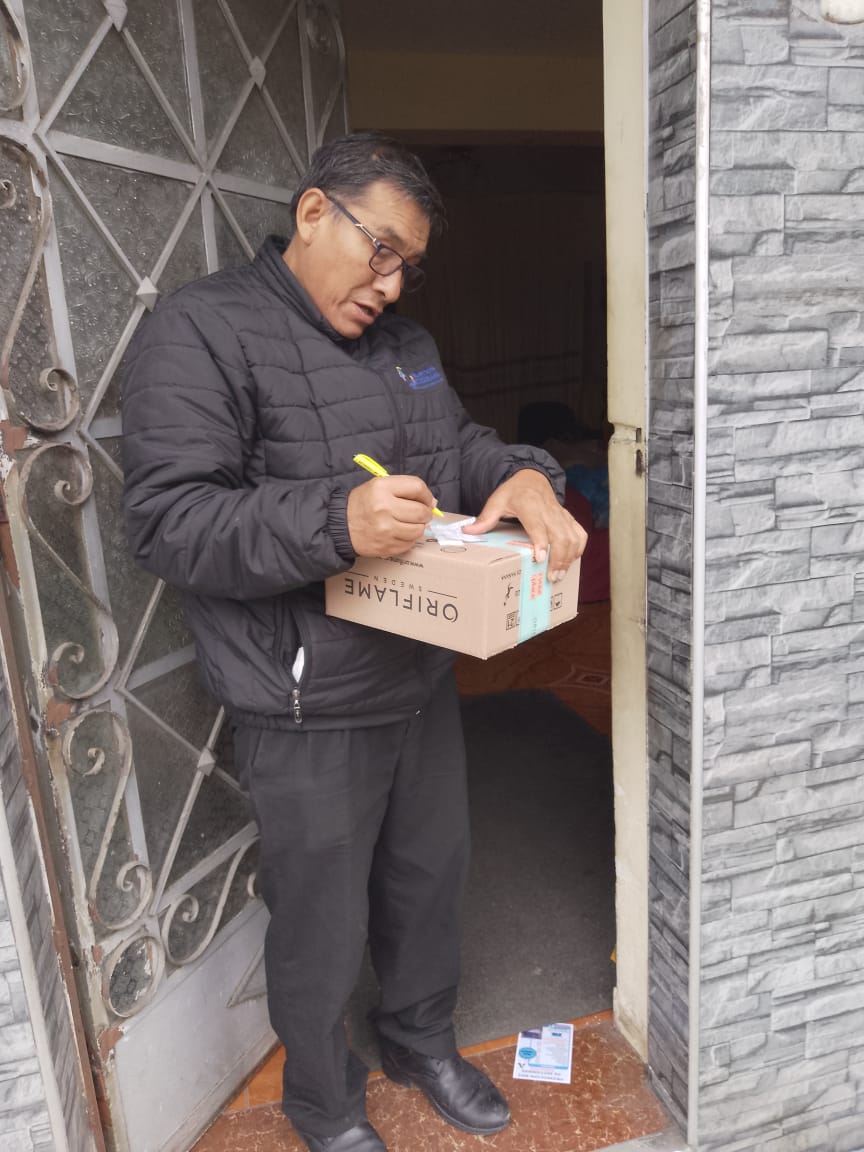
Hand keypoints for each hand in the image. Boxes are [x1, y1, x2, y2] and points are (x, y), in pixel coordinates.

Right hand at [347, 475, 436, 557]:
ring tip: (409, 523)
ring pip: (419, 529)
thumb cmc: (362, 504)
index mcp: (382, 488)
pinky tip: (400, 532)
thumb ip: (404, 489)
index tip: (426, 500)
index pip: (417, 487)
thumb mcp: (378, 486)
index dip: (426, 494)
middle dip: (425, 513)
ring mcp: (386, 529)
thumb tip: (433, 502)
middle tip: (420, 513)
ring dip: (418, 526)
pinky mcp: (387, 546)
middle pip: (421, 511)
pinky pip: (410, 543)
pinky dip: (409, 538)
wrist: (341, 526)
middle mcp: (384, 508)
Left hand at [462, 469, 586, 580]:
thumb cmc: (514, 492)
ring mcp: (561, 514)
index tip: (540, 559)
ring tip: (560, 574)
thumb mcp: (497, 500)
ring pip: (572, 536)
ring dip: (569, 557)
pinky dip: (579, 547)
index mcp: (529, 505)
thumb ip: (485, 518)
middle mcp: (548, 510)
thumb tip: (468, 532)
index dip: (541, 542)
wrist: (533, 478)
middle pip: (560, 535)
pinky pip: (579, 533)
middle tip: (552, 577)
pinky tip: (573, 560)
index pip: (538, 526)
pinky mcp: (568, 518)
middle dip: (558, 558)